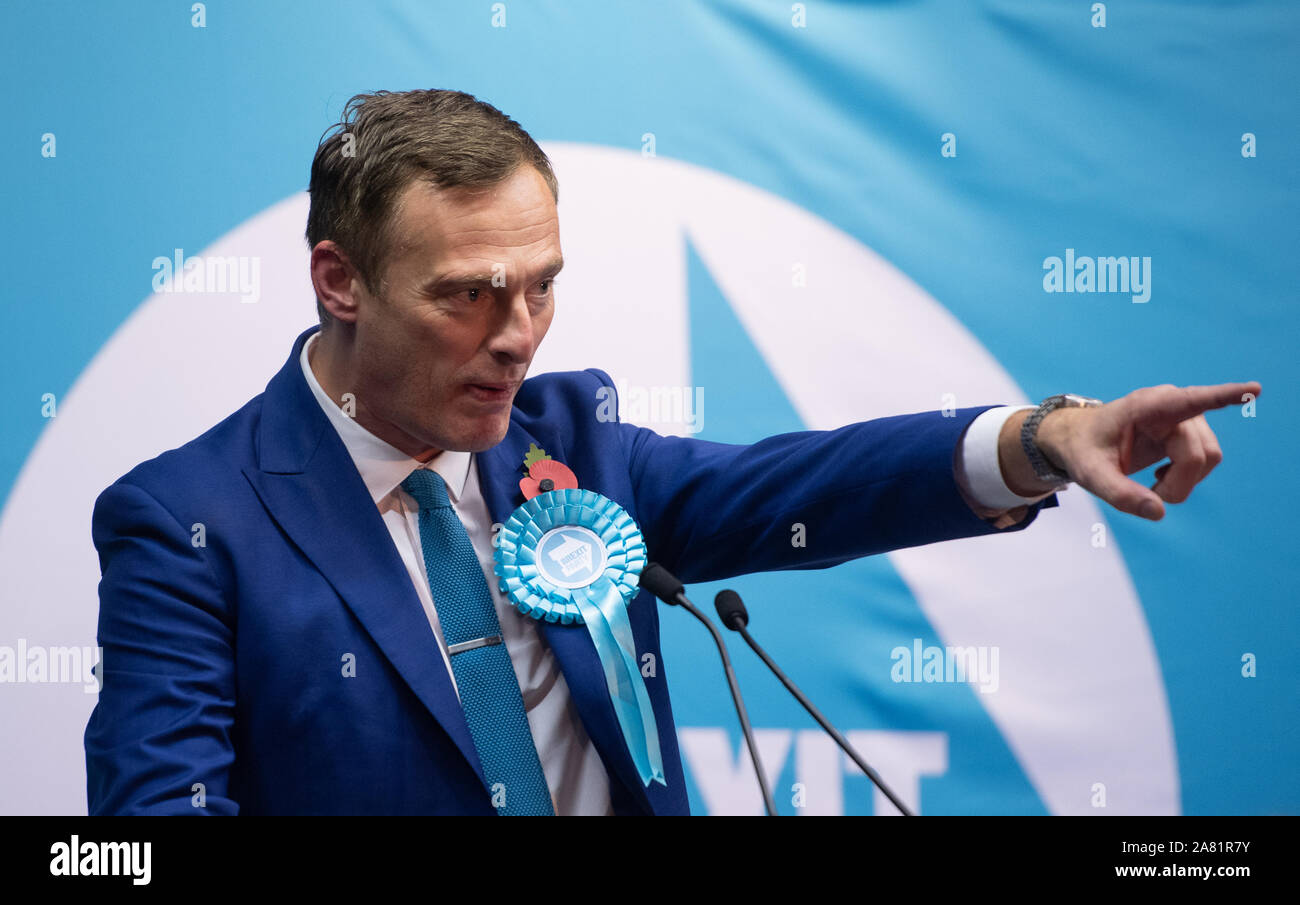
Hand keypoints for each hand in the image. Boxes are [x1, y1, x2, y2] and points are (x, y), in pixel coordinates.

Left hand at [1035, 382, 1260, 520]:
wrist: (1081, 440)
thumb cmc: (1084, 450)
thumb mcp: (1091, 475)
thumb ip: (1120, 494)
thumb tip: (1159, 512)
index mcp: (1146, 407)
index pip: (1189, 400)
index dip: (1224, 396)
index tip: (1254, 389)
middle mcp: (1172, 406)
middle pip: (1200, 453)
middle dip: (1179, 483)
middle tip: (1149, 496)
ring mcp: (1186, 418)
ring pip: (1209, 458)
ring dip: (1184, 482)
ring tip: (1152, 485)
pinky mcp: (1191, 431)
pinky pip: (1206, 461)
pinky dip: (1186, 478)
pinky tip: (1160, 477)